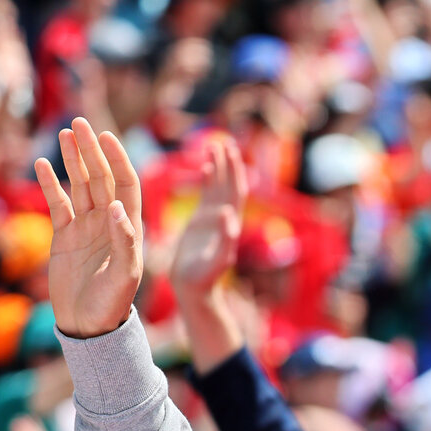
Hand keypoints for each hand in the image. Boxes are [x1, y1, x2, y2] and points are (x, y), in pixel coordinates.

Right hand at [35, 118, 143, 338]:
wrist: (88, 325)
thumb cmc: (113, 302)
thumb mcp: (125, 274)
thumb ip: (124, 240)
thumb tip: (118, 207)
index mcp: (130, 228)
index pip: (126, 185)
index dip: (117, 160)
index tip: (106, 137)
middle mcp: (110, 222)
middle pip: (101, 178)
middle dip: (92, 151)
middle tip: (80, 123)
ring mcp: (87, 227)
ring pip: (80, 185)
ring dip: (73, 160)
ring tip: (65, 134)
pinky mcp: (65, 236)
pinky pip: (58, 203)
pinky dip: (49, 184)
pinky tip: (41, 164)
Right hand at [171, 136, 247, 295]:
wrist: (194, 289)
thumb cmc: (205, 278)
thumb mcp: (216, 259)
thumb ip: (225, 238)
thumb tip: (230, 214)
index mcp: (229, 224)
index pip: (235, 193)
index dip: (235, 173)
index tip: (233, 152)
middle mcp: (224, 219)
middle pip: (229, 185)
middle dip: (229, 164)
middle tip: (226, 142)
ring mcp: (213, 219)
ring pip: (218, 187)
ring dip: (220, 168)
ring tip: (215, 146)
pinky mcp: (200, 222)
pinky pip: (206, 195)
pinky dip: (208, 180)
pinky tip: (206, 167)